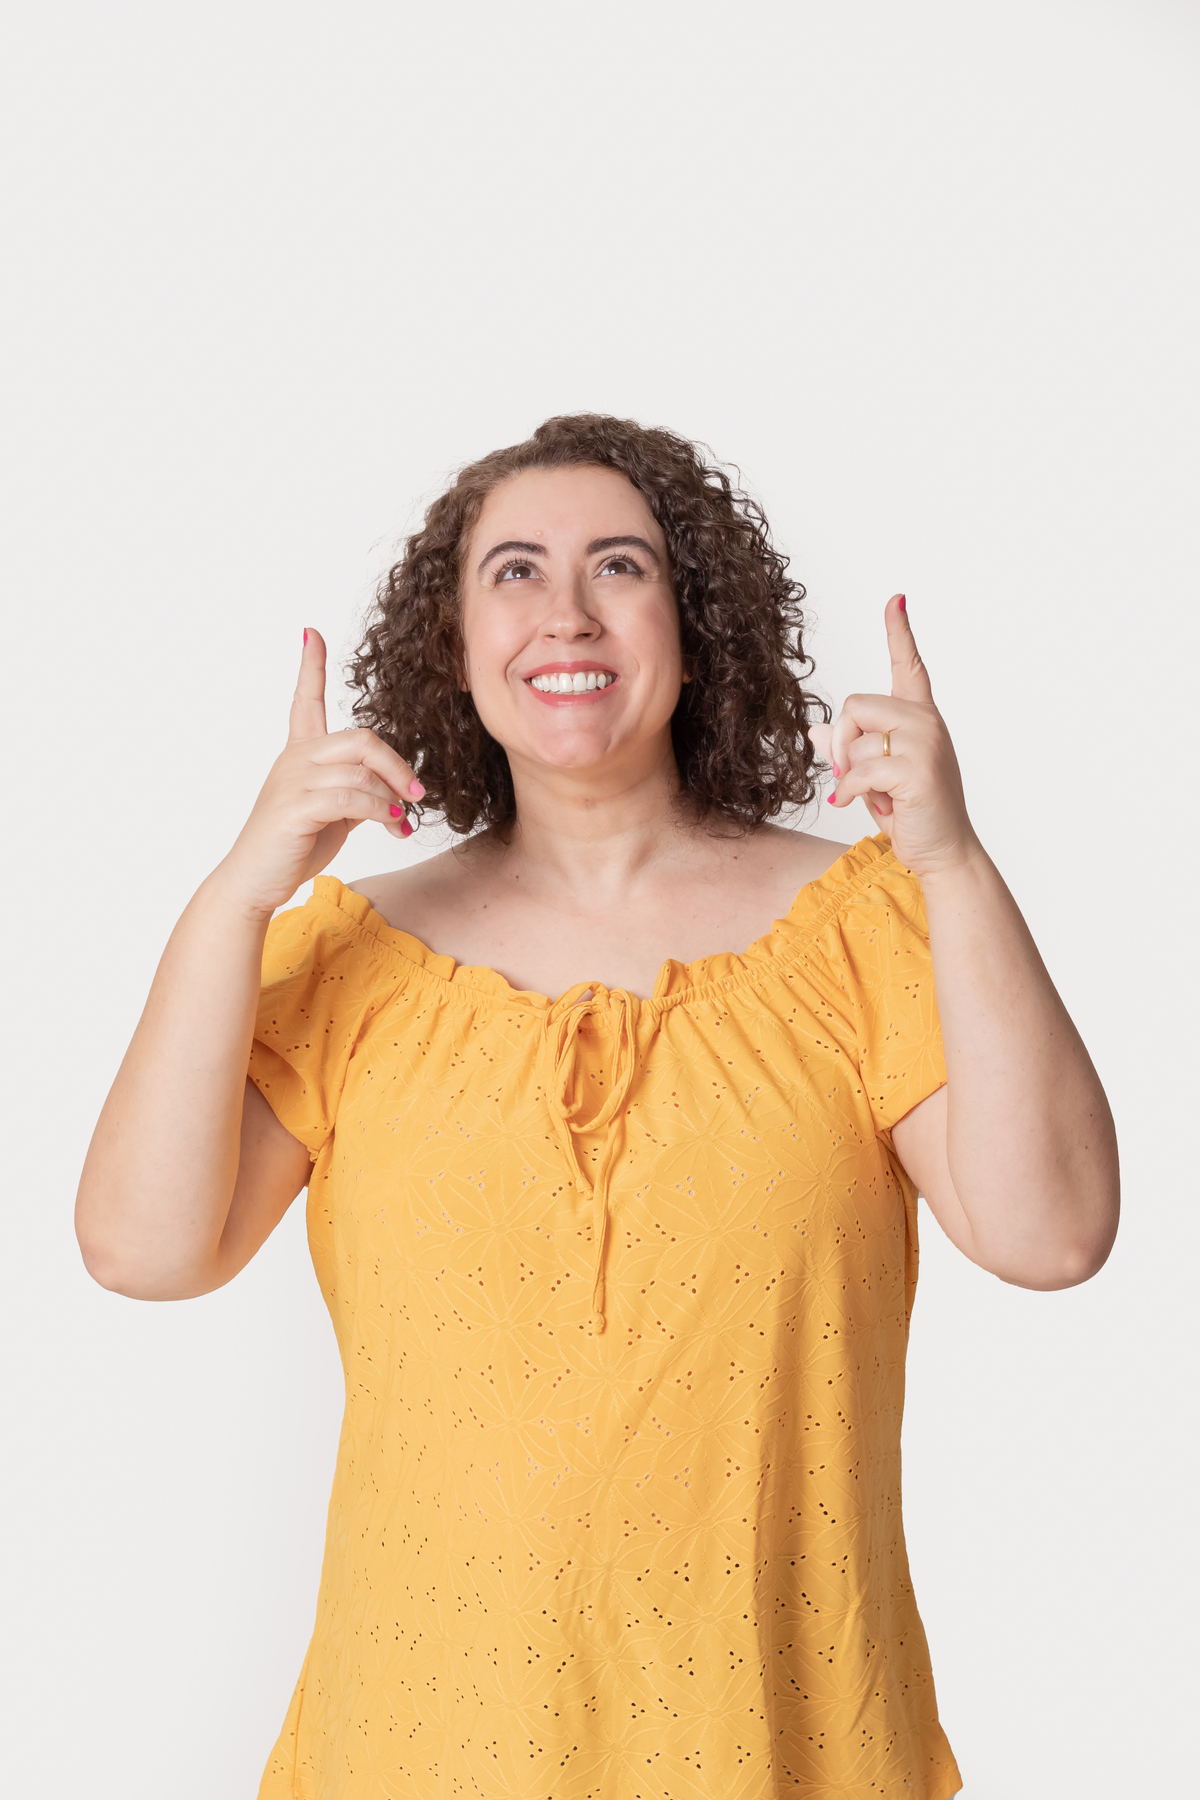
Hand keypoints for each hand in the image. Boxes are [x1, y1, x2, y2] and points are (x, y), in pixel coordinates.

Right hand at [215, 629, 423, 917]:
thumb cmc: (292, 847)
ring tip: (400, 820)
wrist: (255, 881)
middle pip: (361, 739)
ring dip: (391, 797)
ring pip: (361, 770)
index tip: (311, 633)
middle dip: (397, 765)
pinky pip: (351, 797)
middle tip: (417, 792)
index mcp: (299, 755)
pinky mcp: (295, 806)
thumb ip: (356, 792)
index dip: (310, 667)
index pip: (305, 701)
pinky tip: (389, 824)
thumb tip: (394, 794)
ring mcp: (292, 780)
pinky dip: (379, 810)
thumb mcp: (331, 814)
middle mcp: (294, 759)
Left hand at [807, 595, 978, 877]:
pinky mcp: (917, 770)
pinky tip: (866, 807)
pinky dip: (852, 792)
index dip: (900, 631)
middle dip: (844, 741)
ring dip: (851, 775)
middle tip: (856, 775)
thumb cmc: (913, 813)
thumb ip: (850, 751)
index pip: (910, 665)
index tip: (896, 599)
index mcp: (920, 717)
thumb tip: (814, 732)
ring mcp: (925, 743)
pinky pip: (860, 770)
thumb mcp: (875, 778)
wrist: (944, 851)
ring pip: (855, 741)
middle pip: (856, 703)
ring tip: (877, 796)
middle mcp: (926, 722)